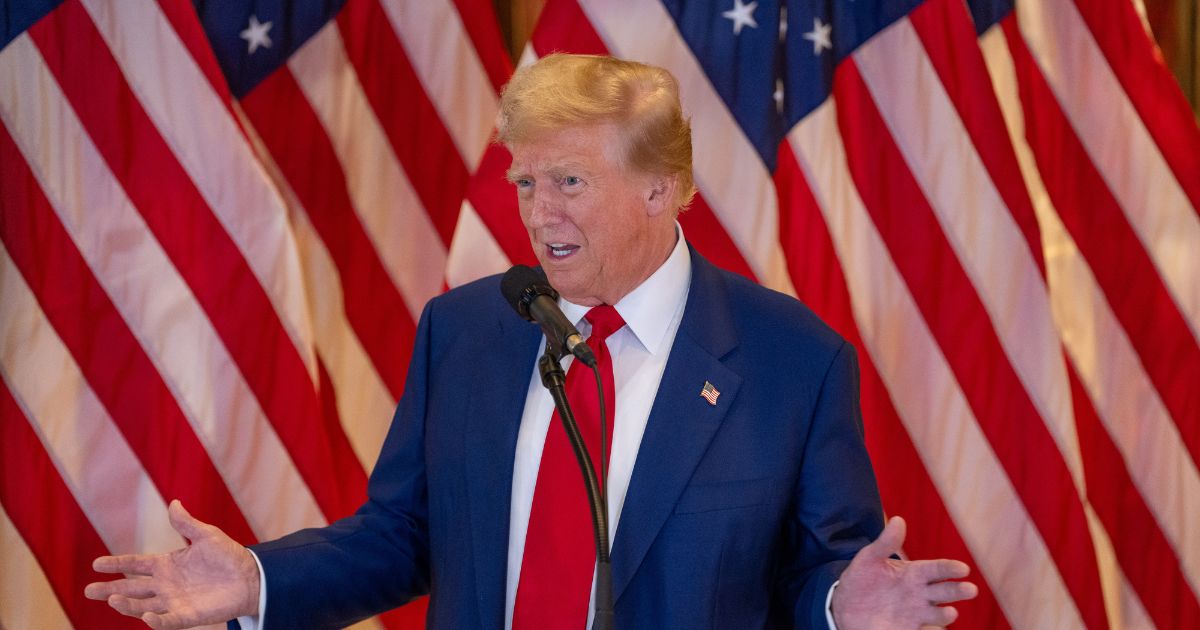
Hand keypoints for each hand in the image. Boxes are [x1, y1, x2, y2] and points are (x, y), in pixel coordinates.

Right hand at [84, 500, 260, 628]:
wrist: (251, 577)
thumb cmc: (229, 556)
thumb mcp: (207, 535)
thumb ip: (187, 524)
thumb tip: (174, 503)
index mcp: (167, 564)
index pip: (136, 564)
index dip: (118, 564)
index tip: (97, 564)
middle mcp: (166, 584)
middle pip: (132, 588)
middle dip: (110, 590)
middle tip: (89, 590)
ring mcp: (175, 601)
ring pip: (143, 605)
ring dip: (127, 605)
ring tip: (112, 600)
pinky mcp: (188, 615)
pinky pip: (167, 620)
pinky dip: (156, 620)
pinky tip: (145, 616)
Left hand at [831, 516, 977, 628]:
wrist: (845, 605)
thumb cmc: (861, 579)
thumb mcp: (869, 558)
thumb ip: (885, 543)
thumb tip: (898, 519)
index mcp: (914, 573)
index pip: (937, 569)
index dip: (950, 569)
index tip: (963, 569)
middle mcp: (920, 593)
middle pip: (944, 591)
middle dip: (958, 590)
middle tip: (970, 589)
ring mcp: (916, 612)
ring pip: (939, 613)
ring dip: (946, 614)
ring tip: (951, 612)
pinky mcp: (908, 628)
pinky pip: (924, 628)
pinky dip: (932, 627)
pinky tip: (932, 626)